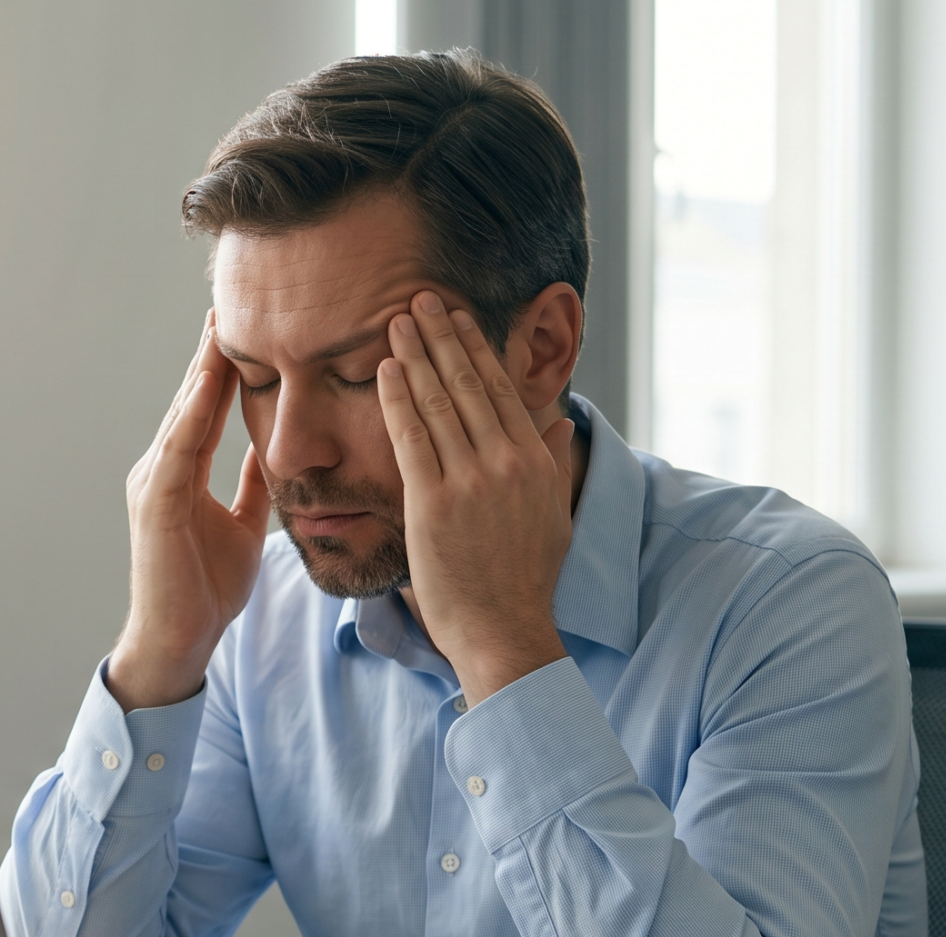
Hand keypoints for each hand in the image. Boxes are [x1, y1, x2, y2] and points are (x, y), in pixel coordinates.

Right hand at [105, 310, 272, 710]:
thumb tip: (270, 452)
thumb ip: (251, 488)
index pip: (206, 411)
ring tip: (219, 328)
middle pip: (190, 402)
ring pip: (182, 415)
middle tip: (226, 306)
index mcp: (180, 476)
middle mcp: (160, 471)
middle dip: (209, 356)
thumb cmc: (205, 592)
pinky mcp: (156, 505)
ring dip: (202, 371)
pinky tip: (211, 380)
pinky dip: (194, 412)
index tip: (243, 329)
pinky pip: (179, 449)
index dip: (223, 370)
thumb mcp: (242, 527)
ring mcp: (153, 485)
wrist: (179, 641)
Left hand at [378, 291, 578, 705]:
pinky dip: (397, 398)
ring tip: (396, 321)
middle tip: (420, 298)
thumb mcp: (554, 516)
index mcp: (535, 461)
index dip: (476, 348)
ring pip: (437, 402)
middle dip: (442, 336)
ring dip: (415, 355)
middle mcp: (506, 463)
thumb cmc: (526, 579)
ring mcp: (470, 481)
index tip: (459, 318)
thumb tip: (561, 426)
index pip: (500, 390)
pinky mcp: (434, 503)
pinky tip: (385, 370)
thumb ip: (554, 465)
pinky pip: (411, 437)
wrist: (504, 629)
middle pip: (467, 384)